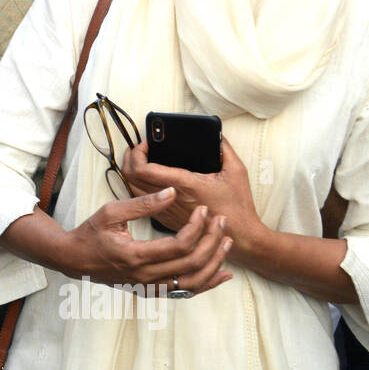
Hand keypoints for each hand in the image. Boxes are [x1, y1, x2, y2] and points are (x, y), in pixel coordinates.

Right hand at [58, 188, 231, 295]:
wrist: (74, 259)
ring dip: (215, 263)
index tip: (204, 210)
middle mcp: (145, 276)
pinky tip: (223, 274)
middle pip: (192, 264)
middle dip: (212, 241)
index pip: (179, 246)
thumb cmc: (91, 233)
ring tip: (227, 243)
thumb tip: (171, 192)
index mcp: (135, 256)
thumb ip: (143, 204)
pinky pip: (185, 292)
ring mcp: (149, 287)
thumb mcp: (111, 211)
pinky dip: (207, 283)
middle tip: (221, 221)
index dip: (197, 227)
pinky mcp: (151, 291)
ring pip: (194, 283)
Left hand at [120, 137, 265, 249]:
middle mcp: (170, 198)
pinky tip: (146, 179)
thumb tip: (216, 134)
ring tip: (139, 161)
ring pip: (133, 190)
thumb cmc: (237, 205)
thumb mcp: (236, 171)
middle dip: (130, 159)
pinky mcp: (166, 218)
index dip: (137, 154)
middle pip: (132, 177)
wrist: (238, 235)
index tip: (145, 144)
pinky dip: (138, 187)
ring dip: (131, 173)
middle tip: (138, 149)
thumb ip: (224, 148)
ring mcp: (166, 210)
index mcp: (184, 184)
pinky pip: (141, 202)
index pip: (144, 169)